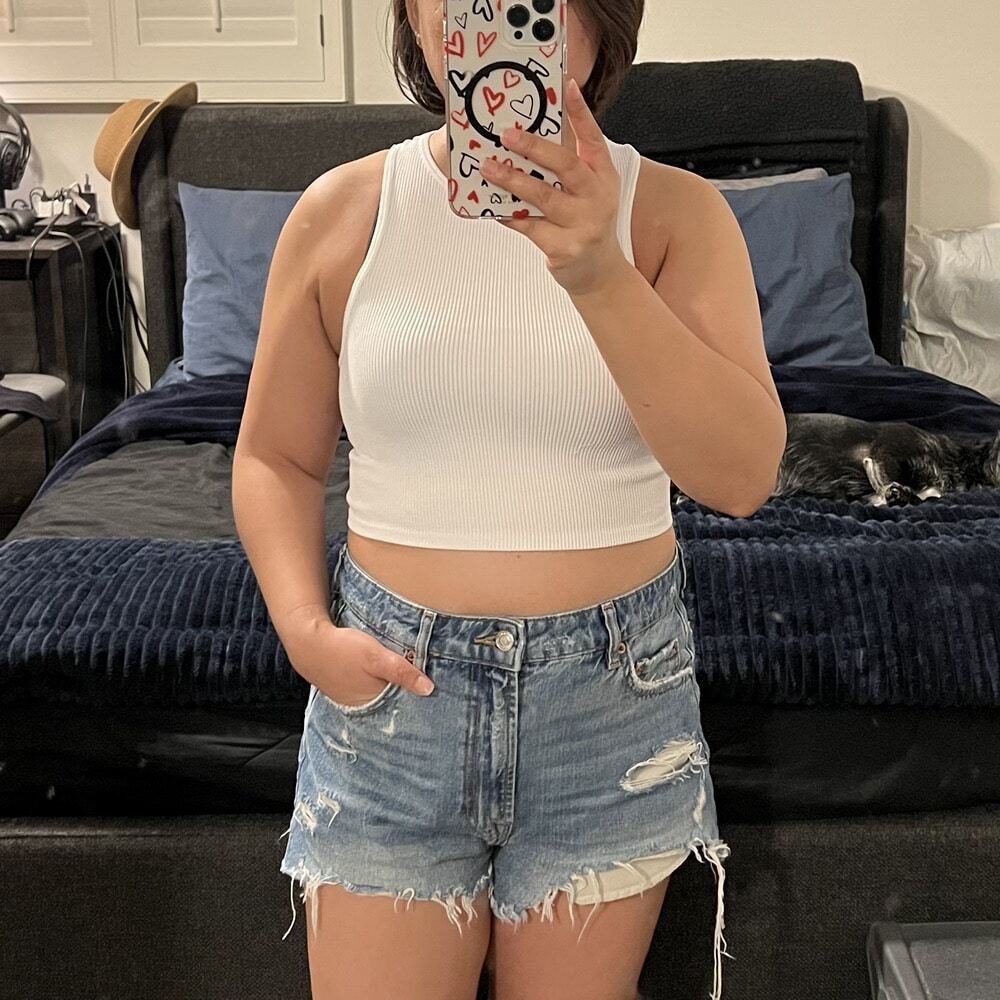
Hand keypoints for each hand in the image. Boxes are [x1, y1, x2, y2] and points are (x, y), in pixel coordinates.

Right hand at [283, 617, 433, 707]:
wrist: (308, 643)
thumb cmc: (342, 649)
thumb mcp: (376, 657)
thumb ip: (402, 672)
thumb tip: (428, 689)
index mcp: (374, 702)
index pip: (405, 708)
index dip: (420, 700)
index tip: (437, 694)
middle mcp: (365, 706)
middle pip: (395, 703)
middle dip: (410, 695)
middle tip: (426, 683)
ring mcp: (355, 699)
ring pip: (384, 696)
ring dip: (395, 688)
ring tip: (409, 678)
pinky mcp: (349, 689)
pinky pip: (371, 690)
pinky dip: (380, 684)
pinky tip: (384, 675)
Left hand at [480, 77, 631, 297]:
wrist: (597, 270)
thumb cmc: (586, 221)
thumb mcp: (589, 189)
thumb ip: (569, 164)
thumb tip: (530, 132)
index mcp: (604, 175)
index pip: (593, 138)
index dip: (580, 112)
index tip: (566, 87)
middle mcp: (598, 197)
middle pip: (566, 166)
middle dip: (535, 147)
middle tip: (507, 135)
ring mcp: (583, 224)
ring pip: (543, 197)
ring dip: (513, 180)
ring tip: (489, 167)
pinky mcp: (564, 248)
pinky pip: (529, 226)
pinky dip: (508, 214)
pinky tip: (491, 204)